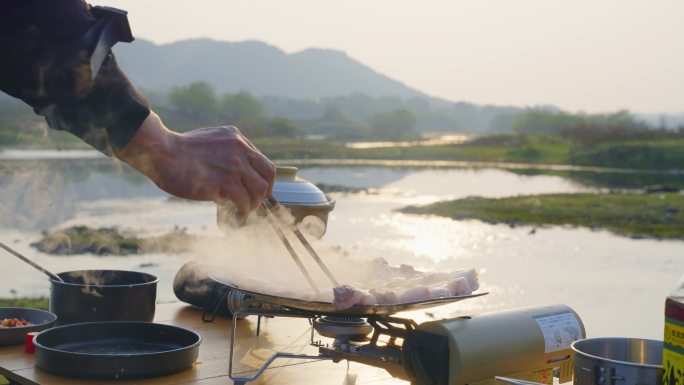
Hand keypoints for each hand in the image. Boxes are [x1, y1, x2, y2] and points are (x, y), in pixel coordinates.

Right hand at [116, 112, 275, 217]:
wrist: (161, 152)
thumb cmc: (177, 150)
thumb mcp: (209, 141)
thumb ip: (224, 151)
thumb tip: (232, 171)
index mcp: (236, 138)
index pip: (261, 160)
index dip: (261, 178)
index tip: (256, 189)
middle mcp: (240, 150)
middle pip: (268, 174)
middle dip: (265, 192)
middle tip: (256, 203)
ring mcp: (235, 166)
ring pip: (259, 190)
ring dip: (253, 204)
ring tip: (243, 212)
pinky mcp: (226, 183)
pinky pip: (245, 202)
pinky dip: (243, 213)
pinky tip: (236, 217)